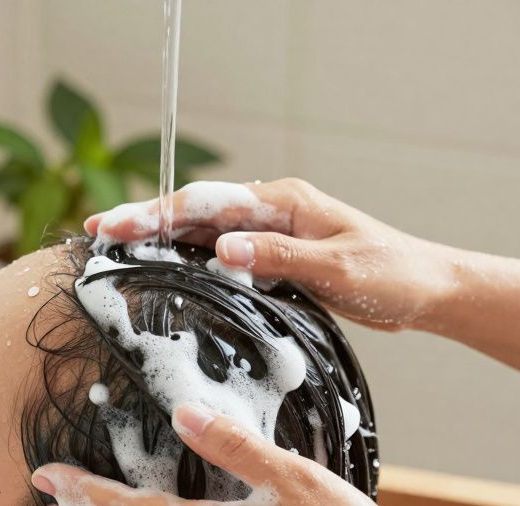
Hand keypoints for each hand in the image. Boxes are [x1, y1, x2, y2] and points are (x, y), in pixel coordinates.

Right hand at [85, 179, 461, 330]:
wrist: (424, 290)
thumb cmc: (390, 274)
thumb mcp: (338, 268)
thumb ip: (279, 258)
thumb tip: (223, 249)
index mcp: (284, 202)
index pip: (207, 204)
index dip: (157, 215)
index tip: (116, 226)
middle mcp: (270, 211)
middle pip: (195, 212)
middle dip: (144, 221)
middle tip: (95, 233)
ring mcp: (269, 234)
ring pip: (202, 232)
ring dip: (159, 240)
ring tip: (113, 248)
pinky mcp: (271, 258)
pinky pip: (218, 255)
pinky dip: (185, 259)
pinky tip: (160, 270)